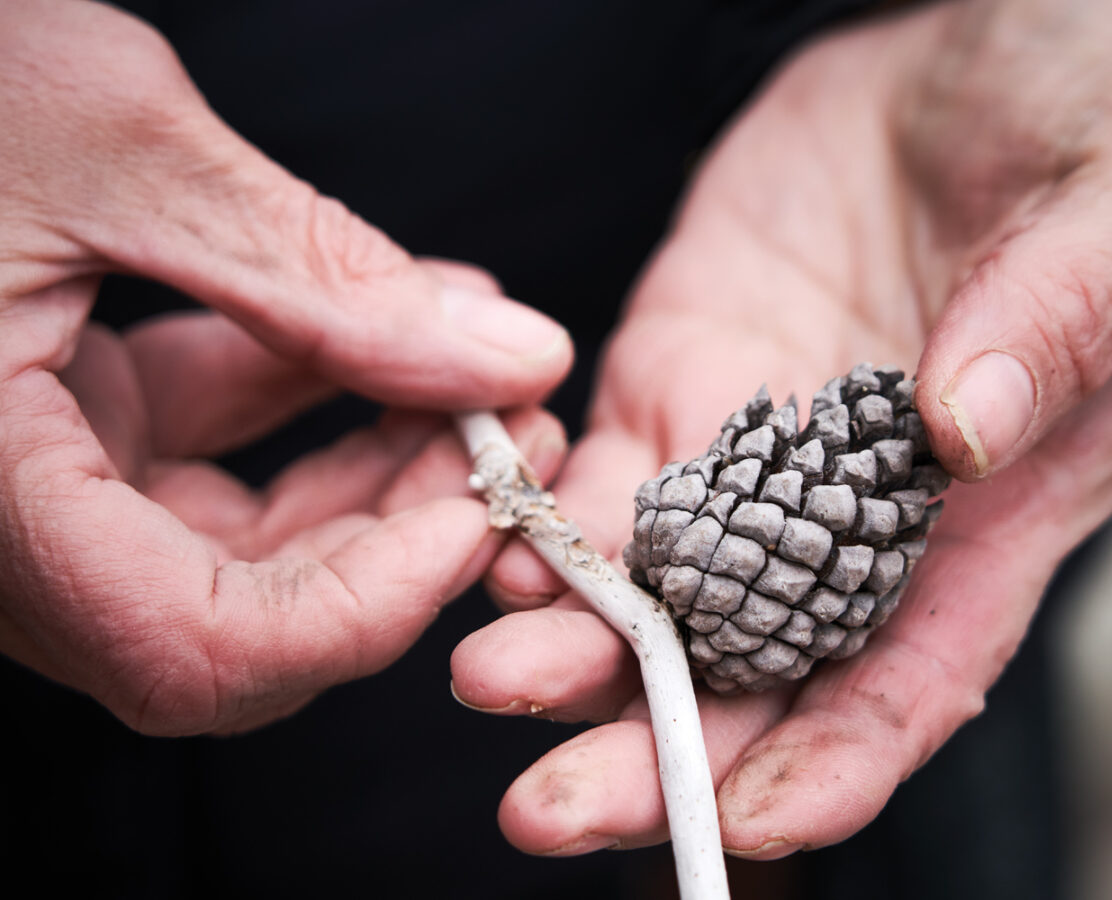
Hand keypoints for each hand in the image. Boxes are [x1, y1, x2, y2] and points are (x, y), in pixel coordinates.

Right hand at [0, 0, 570, 733]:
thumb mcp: (121, 148)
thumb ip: (319, 273)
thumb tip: (512, 357)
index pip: (193, 649)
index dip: (364, 611)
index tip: (480, 515)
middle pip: (242, 613)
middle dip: (401, 533)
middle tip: (508, 437)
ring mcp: (27, 479)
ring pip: (239, 541)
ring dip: (374, 467)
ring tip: (475, 375)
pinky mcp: (48, 421)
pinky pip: (203, 454)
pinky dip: (306, 396)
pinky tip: (392, 328)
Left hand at [451, 0, 1111, 856]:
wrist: (969, 45)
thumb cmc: (1086, 119)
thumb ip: (1055, 318)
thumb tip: (970, 426)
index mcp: (990, 510)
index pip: (909, 676)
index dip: (830, 764)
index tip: (741, 823)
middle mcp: (859, 513)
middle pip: (755, 671)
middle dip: (654, 750)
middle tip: (546, 805)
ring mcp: (758, 454)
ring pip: (659, 593)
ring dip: (574, 648)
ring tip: (489, 677)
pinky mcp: (680, 383)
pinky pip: (605, 482)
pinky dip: (549, 528)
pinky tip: (491, 554)